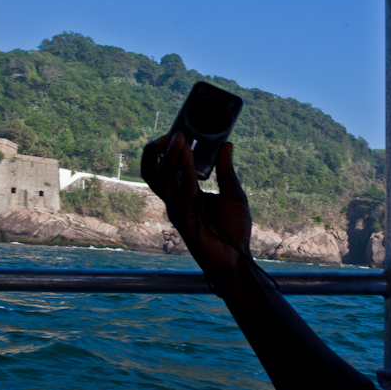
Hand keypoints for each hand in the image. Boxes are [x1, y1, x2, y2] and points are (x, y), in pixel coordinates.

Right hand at [141, 134, 251, 277]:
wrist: (236, 257)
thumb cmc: (234, 230)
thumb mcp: (234, 193)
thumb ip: (226, 170)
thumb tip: (227, 144)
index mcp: (186, 192)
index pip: (166, 167)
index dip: (166, 150)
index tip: (176, 131)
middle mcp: (176, 199)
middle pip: (154, 172)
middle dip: (157, 152)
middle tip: (171, 134)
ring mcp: (177, 208)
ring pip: (162, 179)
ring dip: (170, 157)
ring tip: (180, 138)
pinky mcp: (182, 217)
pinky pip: (182, 190)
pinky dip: (186, 171)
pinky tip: (191, 155)